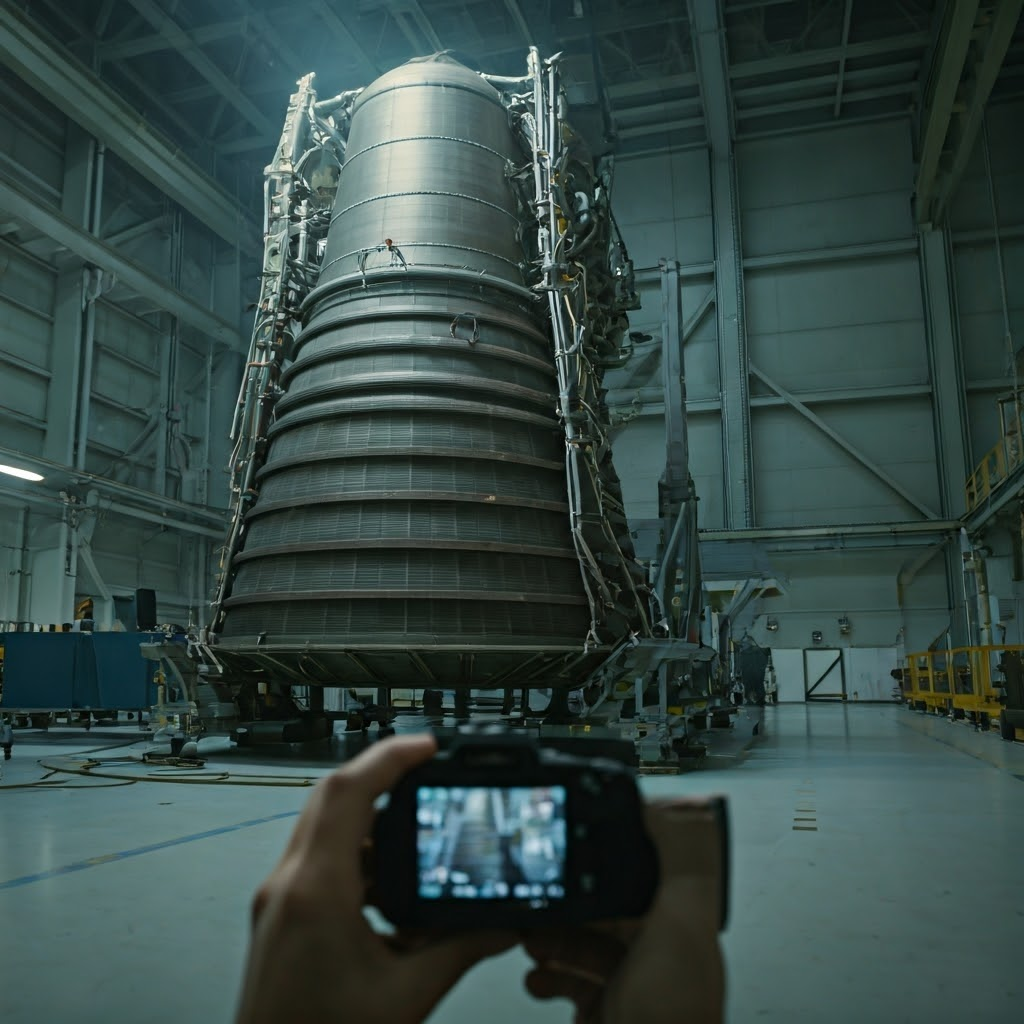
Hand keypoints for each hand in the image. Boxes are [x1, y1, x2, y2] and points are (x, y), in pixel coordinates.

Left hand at [235, 734, 514, 1023]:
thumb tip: (500, 925)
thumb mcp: (406, 997)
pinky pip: (318, 857)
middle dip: (380, 772)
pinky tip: (389, 879)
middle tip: (425, 767)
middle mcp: (288, 887)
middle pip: (330, 795)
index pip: (348, 792)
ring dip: (368, 812)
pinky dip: (356, 848)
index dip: (390, 757)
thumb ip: (460, 951)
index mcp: (316, 893)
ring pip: (321, 824)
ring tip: (414, 821)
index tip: (427, 746)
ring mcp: (279, 900)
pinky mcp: (280, 917)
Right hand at [522, 799, 725, 1023]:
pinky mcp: (605, 1012)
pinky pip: (570, 981)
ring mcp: (630, 985)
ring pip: (582, 941)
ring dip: (551, 938)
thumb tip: (680, 804)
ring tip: (530, 940)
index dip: (610, 854)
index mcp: (682, 925)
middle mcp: (658, 953)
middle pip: (604, 905)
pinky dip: (548, 977)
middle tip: (539, 894)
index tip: (578, 842)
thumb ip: (681, 863)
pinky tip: (539, 979)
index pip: (645, 870)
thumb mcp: (679, 928)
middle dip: (568, 899)